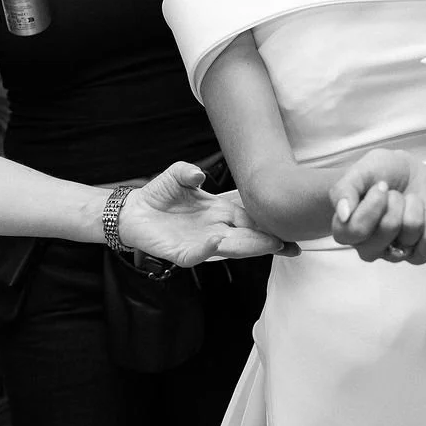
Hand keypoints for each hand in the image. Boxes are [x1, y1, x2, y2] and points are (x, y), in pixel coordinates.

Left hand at [119, 162, 295, 264]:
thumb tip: (199, 174)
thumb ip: (188, 171)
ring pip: (230, 247)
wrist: (133, 211)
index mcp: (219, 212)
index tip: (290, 223)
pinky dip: (207, 248)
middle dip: (269, 240)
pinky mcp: (181, 253)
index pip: (249, 218)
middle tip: (292, 243)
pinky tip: (218, 240)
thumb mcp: (178, 174)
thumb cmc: (160, 193)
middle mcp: (215, 229)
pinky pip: (197, 254)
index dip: (268, 221)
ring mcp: (199, 243)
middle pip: (247, 236)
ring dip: (249, 247)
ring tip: (271, 244)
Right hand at [328, 148, 425, 264]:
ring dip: (412, 207)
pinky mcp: (419, 254)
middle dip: (395, 202)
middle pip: (387, 229)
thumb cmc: (377, 173)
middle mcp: (367, 248)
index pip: (356, 230)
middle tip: (393, 192)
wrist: (406, 171)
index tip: (380, 185)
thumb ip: (344, 190)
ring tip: (406, 200)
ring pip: (410, 234)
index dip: (372, 204)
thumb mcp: (358, 172)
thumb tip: (343, 215)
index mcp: (346, 232)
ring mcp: (393, 254)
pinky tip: (420, 212)